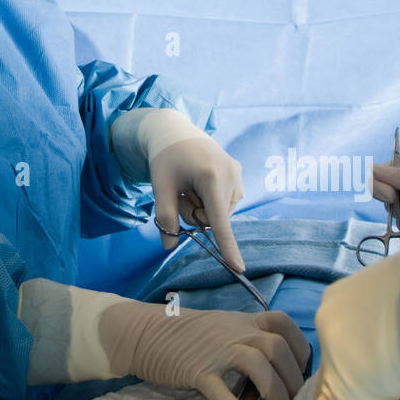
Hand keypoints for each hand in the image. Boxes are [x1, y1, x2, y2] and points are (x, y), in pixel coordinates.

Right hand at [17, 279, 307, 399]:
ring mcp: (216, 350)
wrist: (143, 332)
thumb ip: (246, 340)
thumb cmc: (184, 334)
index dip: (302, 349)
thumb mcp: (221, 328)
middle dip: (295, 382)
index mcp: (243, 321)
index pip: (285, 324)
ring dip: (276, 395)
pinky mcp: (196, 370)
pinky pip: (221, 390)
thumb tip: (276, 370)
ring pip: (259, 366)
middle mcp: (235, 332)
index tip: (304, 373)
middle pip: (279, 349)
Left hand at [149, 136, 244, 270]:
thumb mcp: (160, 187)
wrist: (174, 130)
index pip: (219, 221)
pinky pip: (223, 202)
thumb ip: (165, 218)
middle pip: (213, 219)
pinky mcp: (238, 173)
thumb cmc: (165, 157)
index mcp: (212, 177)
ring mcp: (237, 174)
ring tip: (190, 183)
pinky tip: (200, 180)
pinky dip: (209, 199)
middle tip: (180, 191)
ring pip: (219, 213)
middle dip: (195, 213)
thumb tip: (169, 246)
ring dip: (202, 206)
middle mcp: (231, 175)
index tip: (238, 269)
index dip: (228, 247)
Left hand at [298, 227, 399, 399]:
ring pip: (342, 392)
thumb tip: (392, 353)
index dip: (361, 370)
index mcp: (337, 302)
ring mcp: (333, 353)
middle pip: (338, 370)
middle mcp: (326, 324)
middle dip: (364, 398)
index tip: (382, 388)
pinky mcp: (344, 384)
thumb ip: (382, 332)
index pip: (340, 346)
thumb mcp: (397, 310)